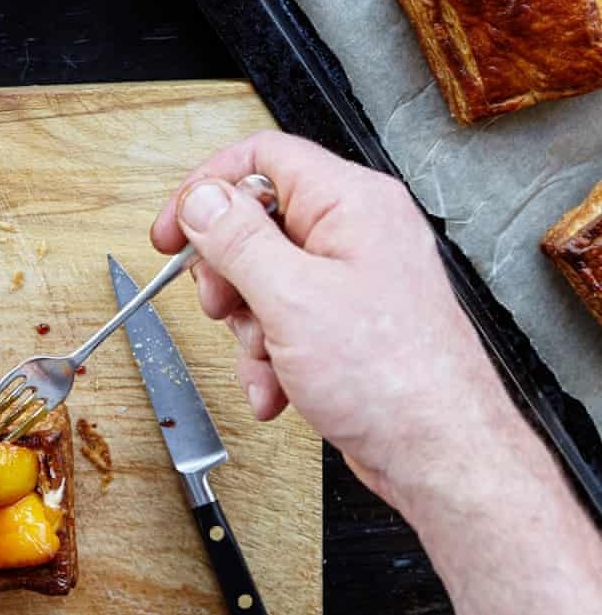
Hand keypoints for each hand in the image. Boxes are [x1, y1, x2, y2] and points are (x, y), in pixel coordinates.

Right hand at [151, 130, 522, 520]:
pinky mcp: (349, 324)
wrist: (440, 456)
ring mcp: (354, 279)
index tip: (174, 230)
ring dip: (249, 328)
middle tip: (221, 304)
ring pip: (265, 279)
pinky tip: (277, 388)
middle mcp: (357, 232)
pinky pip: (286, 321)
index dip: (207, 188)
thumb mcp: (292, 297)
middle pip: (257, 222)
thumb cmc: (394, 379)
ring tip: (266, 359)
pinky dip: (271, 356)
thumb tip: (202, 198)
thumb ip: (237, 239)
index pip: (261, 158)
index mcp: (352, 203)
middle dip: (228, 273)